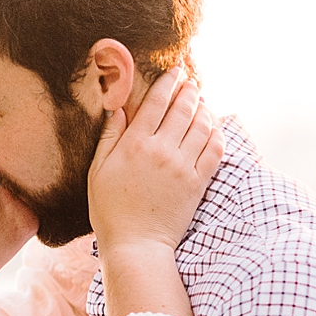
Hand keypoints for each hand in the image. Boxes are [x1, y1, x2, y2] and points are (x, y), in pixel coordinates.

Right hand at [87, 73, 223, 257]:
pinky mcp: (198, 183)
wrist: (137, 245)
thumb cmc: (110, 210)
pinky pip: (215, 150)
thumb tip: (117, 107)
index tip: (176, 70)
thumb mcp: (98, 171)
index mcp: (135, 145)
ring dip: (205, 109)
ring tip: (202, 103)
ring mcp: (183, 167)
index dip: (168, 82)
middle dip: (190, 90)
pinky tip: (214, 129)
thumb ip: (109, 137)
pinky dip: (217, 134)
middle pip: (183, 109)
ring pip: (202, 125)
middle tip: (191, 82)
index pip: (156, 102)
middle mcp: (162, 151)